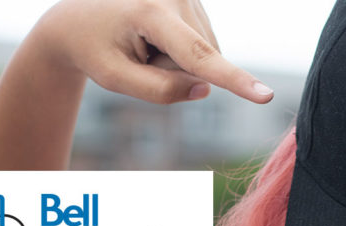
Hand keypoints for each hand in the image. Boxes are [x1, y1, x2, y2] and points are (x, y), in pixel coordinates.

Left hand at [30, 0, 272, 103]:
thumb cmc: (93, 48)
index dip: (234, 80)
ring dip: (176, 63)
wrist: (80, 19)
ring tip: (145, 46)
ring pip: (204, 58)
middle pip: (199, 63)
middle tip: (137, 57)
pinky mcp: (198, 6)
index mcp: (152, 13)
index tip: (265, 96)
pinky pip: (204, 49)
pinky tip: (156, 41)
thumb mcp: (114, 78)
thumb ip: (159, 91)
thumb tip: (205, 89)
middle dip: (172, 72)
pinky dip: (182, 55)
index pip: (199, 56)